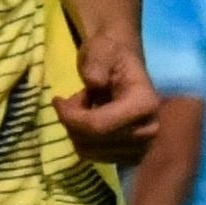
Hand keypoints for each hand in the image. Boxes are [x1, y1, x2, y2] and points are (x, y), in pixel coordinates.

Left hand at [51, 31, 159, 163]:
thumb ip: (96, 63)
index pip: (99, 126)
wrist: (121, 61)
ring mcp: (141, 147)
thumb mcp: (100, 48)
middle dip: (72, 121)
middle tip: (70, 100)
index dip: (70, 117)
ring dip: (77, 129)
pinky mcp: (131, 156)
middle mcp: (149, 131)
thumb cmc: (109, 53)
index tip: (56, 100)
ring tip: (82, 106)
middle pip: (93, 141)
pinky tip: (88, 118)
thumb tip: (95, 82)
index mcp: (145, 104)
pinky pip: (93, 156)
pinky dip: (82, 138)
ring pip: (90, 151)